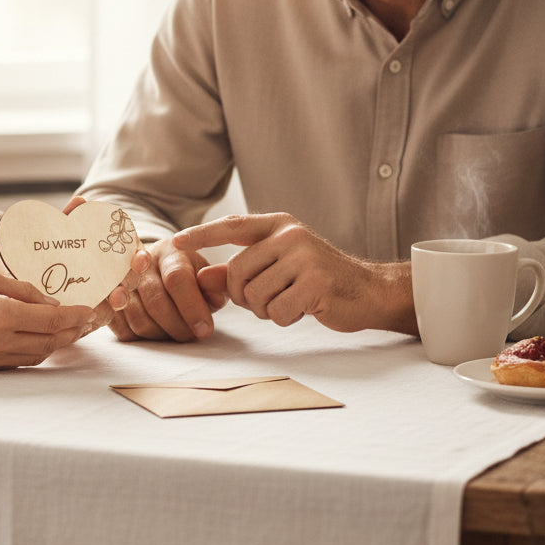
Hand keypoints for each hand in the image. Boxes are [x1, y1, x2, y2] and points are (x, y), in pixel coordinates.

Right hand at [0, 268, 97, 370]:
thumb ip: (22, 290)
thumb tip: (51, 301)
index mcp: (0, 315)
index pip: (52, 319)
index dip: (75, 315)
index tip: (90, 310)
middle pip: (49, 342)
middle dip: (73, 332)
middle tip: (88, 322)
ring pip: (37, 355)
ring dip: (57, 344)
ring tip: (70, 330)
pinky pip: (19, 361)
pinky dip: (36, 351)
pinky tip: (43, 338)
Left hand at [61, 196, 149, 325]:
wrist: (25, 272)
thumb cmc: (49, 249)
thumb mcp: (58, 231)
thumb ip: (69, 218)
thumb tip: (80, 201)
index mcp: (112, 253)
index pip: (134, 254)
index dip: (140, 258)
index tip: (138, 259)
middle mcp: (114, 275)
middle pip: (130, 280)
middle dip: (130, 283)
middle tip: (121, 288)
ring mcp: (103, 297)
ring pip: (119, 302)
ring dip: (119, 301)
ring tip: (113, 301)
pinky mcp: (90, 314)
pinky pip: (99, 318)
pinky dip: (96, 318)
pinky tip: (91, 318)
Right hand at [105, 237, 226, 342]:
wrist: (160, 269)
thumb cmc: (190, 276)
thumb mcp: (208, 276)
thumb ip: (215, 287)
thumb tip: (215, 298)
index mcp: (170, 251)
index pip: (176, 278)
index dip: (191, 307)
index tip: (205, 330)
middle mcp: (141, 262)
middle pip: (155, 300)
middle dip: (177, 326)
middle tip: (192, 336)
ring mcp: (121, 281)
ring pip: (138, 318)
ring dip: (160, 335)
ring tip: (175, 333)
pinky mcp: (108, 301)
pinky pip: (121, 328)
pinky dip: (140, 338)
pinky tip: (156, 333)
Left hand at [173, 214, 414, 333]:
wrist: (369, 292)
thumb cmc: (318, 281)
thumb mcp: (276, 268)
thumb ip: (238, 270)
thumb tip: (199, 277)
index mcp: (279, 225)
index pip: (231, 227)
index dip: (201, 235)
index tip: (175, 241)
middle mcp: (289, 235)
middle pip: (237, 273)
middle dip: (246, 297)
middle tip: (272, 299)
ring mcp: (304, 256)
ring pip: (255, 295)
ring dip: (268, 309)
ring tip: (292, 301)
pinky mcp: (316, 281)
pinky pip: (277, 310)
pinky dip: (285, 318)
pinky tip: (305, 309)